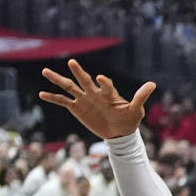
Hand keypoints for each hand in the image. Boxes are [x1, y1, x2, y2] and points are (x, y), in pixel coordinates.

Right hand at [40, 60, 155, 138]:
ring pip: (69, 87)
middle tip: (71, 61)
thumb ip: (140, 97)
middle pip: (84, 80)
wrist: (119, 133)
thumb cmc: (129, 120)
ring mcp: (84, 100)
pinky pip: (63, 101)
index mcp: (108, 93)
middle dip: (78, 71)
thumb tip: (153, 84)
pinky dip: (53, 98)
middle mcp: (95, 93)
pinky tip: (42, 94)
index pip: (105, 85)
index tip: (101, 79)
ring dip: (58, 79)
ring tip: (45, 71)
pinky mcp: (77, 109)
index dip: (104, 82)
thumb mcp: (136, 110)